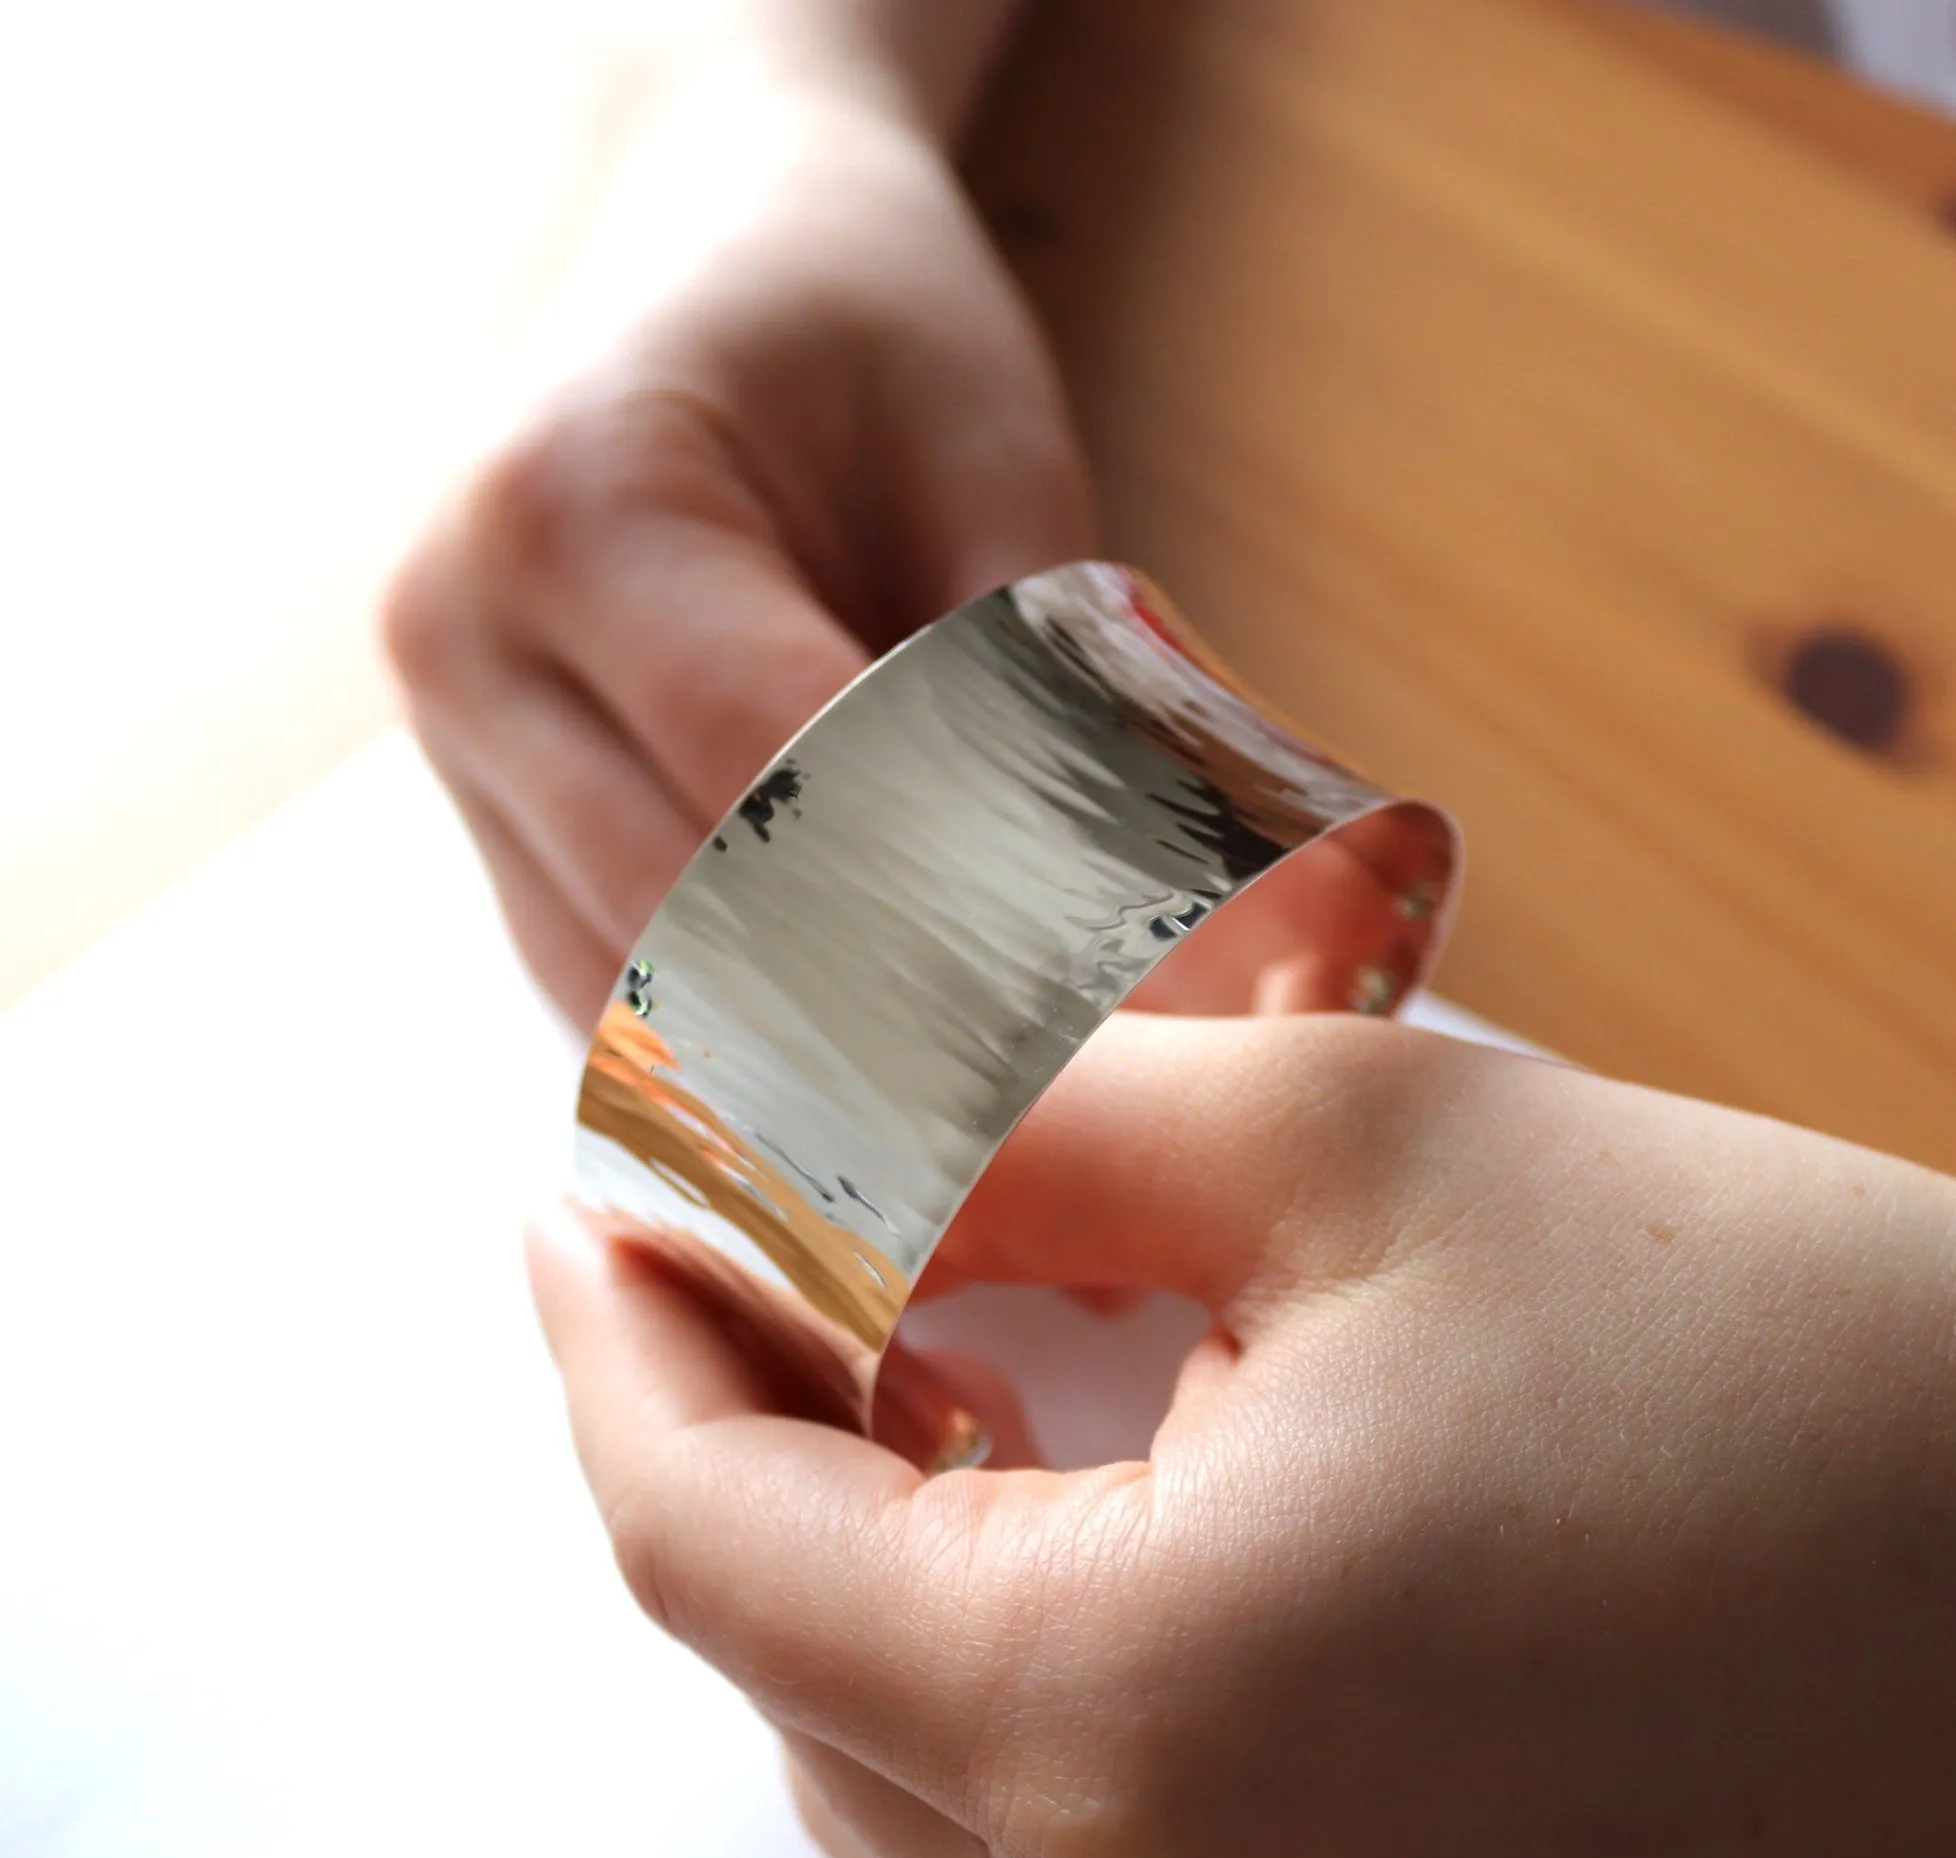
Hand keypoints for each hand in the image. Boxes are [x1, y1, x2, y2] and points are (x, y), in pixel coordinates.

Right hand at [383, 83, 1093, 1024]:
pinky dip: (745, 1049)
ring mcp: (454, 743)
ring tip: (993, 1106)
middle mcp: (470, 643)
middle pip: (686, 923)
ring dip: (812, 1072)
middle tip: (1074, 1099)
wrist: (718, 254)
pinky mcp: (484, 817)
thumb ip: (1050, 705)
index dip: (946, 920)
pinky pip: (609, 988)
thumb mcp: (997, 472)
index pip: (774, 785)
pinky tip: (875, 1067)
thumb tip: (1176, 954)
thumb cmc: (873, 338)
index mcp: (579, 505)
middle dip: (888, 1030)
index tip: (1111, 1010)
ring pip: (632, 998)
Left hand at [530, 1013, 1955, 1857]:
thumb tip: (827, 1102)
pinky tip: (1030, 1478)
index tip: (588, 1186)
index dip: (618, 1328)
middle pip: (778, 1654)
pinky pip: (1045, 1836)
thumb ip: (1032, 1120)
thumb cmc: (1803, 1388)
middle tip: (725, 1214)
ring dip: (840, 1528)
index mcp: (1122, 1735)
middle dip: (722, 1405)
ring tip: (861, 1324)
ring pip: (893, 1759)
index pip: (700, 1532)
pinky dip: (978, 1643)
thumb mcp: (1368, 1158)